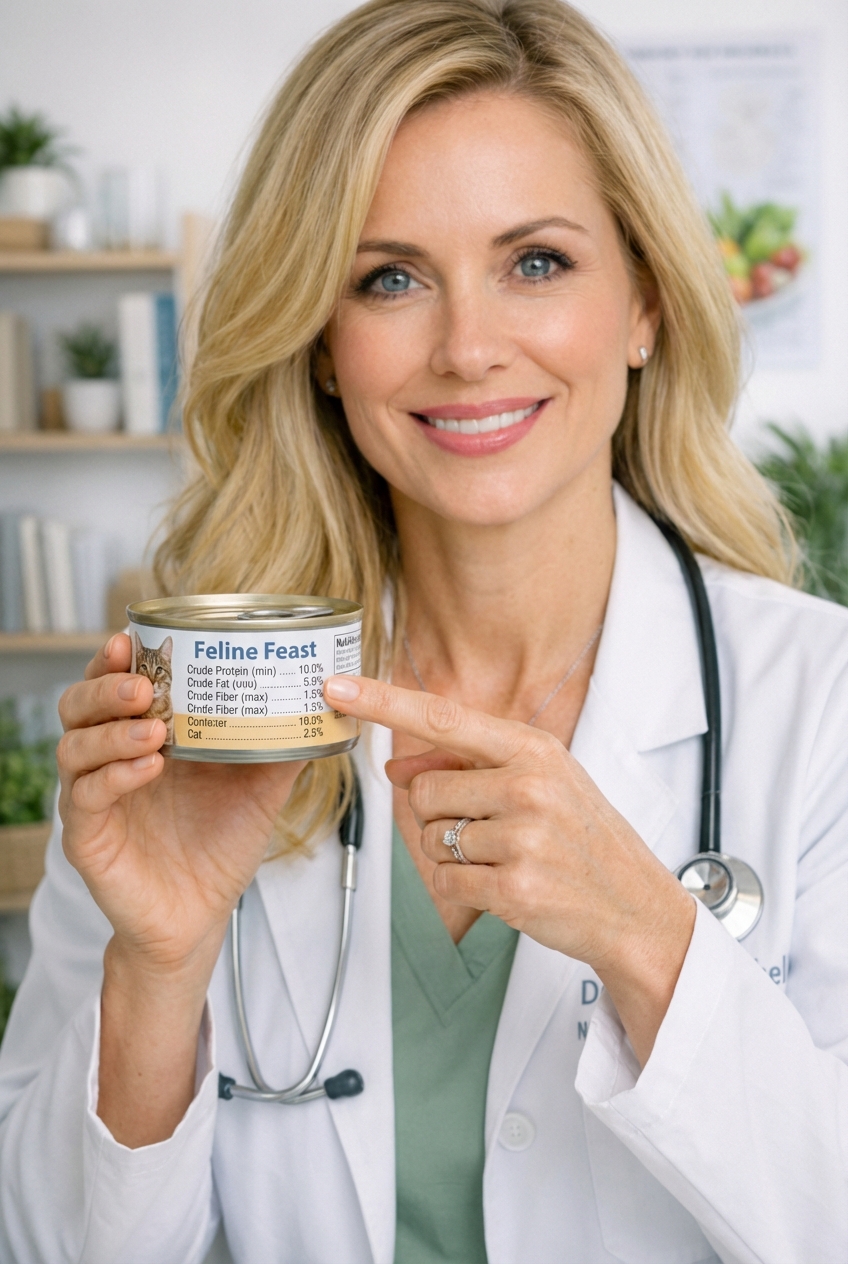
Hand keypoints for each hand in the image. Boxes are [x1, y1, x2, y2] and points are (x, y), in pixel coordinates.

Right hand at [58, 633, 305, 975]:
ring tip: (155, 727)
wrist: (199, 918)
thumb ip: (279, 748)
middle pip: (80, 705)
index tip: (132, 637)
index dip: (115, 658)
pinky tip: (148, 768)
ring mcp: (94, 798)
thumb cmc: (218, 848)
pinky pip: (86, 797)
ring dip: (113, 731)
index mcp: (142, 736)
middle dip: (106, 687)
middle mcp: (109, 760)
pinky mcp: (88, 837)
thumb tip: (319, 707)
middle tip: (143, 685)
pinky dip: (114, 776)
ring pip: (75, 747)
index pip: (113, 684)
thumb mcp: (258, 790)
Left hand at [325, 674, 694, 1061]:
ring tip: (506, 860)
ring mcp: (523, 837)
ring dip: (454, 856)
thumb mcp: (540, 783)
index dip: (382, 702)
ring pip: (430, 839)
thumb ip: (469, 767)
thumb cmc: (582, 839)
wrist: (635, 908)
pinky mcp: (515, 888)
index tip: (335, 688)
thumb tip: (397, 769)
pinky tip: (503, 887)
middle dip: (439, 815)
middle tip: (491, 832)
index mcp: (532, 749)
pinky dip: (460, 890)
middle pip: (423, 790)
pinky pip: (444, 882)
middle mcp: (528, 785)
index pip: (442, 716)